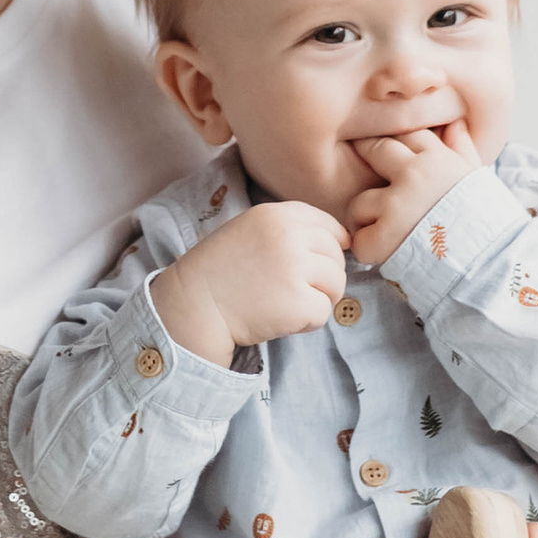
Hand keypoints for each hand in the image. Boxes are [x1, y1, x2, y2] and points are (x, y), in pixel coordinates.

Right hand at [152, 201, 347, 365]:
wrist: (193, 305)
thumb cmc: (220, 271)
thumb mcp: (250, 231)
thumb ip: (290, 230)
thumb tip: (344, 241)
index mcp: (276, 215)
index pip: (328, 225)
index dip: (329, 246)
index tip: (312, 264)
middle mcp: (289, 236)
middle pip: (337, 256)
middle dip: (323, 277)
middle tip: (294, 290)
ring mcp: (295, 268)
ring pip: (336, 284)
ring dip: (318, 299)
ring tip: (286, 303)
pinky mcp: (299, 302)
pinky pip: (324, 313)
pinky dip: (307, 322)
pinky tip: (281, 319)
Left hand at [344, 117, 479, 264]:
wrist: (492, 264)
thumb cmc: (486, 223)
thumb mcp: (478, 180)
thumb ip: (462, 149)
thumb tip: (453, 124)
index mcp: (437, 159)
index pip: (405, 133)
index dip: (397, 144)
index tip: (393, 156)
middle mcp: (413, 175)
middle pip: (374, 150)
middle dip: (368, 162)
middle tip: (377, 188)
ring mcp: (396, 205)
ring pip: (359, 202)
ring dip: (368, 219)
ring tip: (386, 232)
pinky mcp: (384, 237)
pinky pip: (360, 240)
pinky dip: (369, 250)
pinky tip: (386, 254)